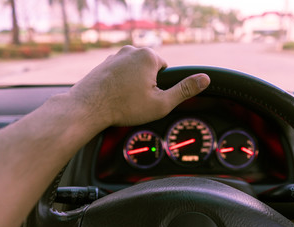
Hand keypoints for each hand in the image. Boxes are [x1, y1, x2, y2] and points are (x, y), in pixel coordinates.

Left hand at [69, 45, 209, 126]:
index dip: (160, 87)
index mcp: (148, 56)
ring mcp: (115, 56)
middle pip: (149, 70)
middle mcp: (131, 51)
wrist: (88, 108)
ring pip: (133, 73)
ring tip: (124, 100)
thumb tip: (205, 79)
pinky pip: (120, 74)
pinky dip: (119, 85)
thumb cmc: (124, 107)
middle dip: (146, 85)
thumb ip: (185, 90)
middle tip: (136, 101)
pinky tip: (114, 97)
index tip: (150, 97)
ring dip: (132, 85)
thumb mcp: (161, 103)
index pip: (165, 70)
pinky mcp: (103, 64)